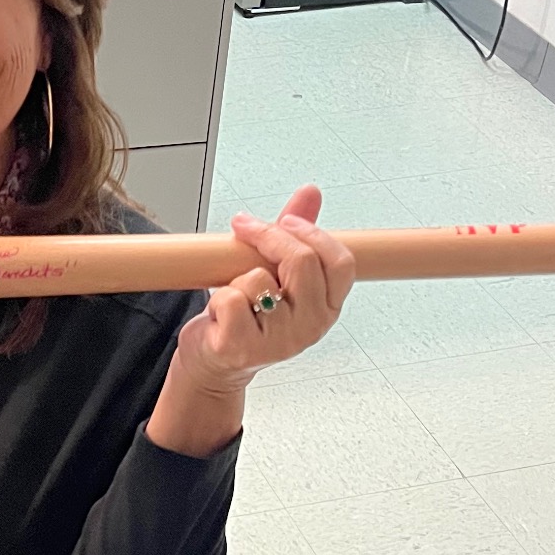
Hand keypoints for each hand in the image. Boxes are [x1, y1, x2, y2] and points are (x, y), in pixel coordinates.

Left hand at [173, 186, 355, 397]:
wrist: (214, 361)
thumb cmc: (247, 317)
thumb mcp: (276, 273)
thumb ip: (295, 233)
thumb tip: (310, 193)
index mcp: (326, 307)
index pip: (340, 262)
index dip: (312, 233)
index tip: (284, 222)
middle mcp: (310, 327)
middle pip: (301, 261)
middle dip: (268, 236)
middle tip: (246, 229)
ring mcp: (278, 341)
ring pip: (259, 279)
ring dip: (237, 277)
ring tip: (236, 295)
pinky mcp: (241, 347)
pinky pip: (230, 298)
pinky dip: (217, 298)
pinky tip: (221, 314)